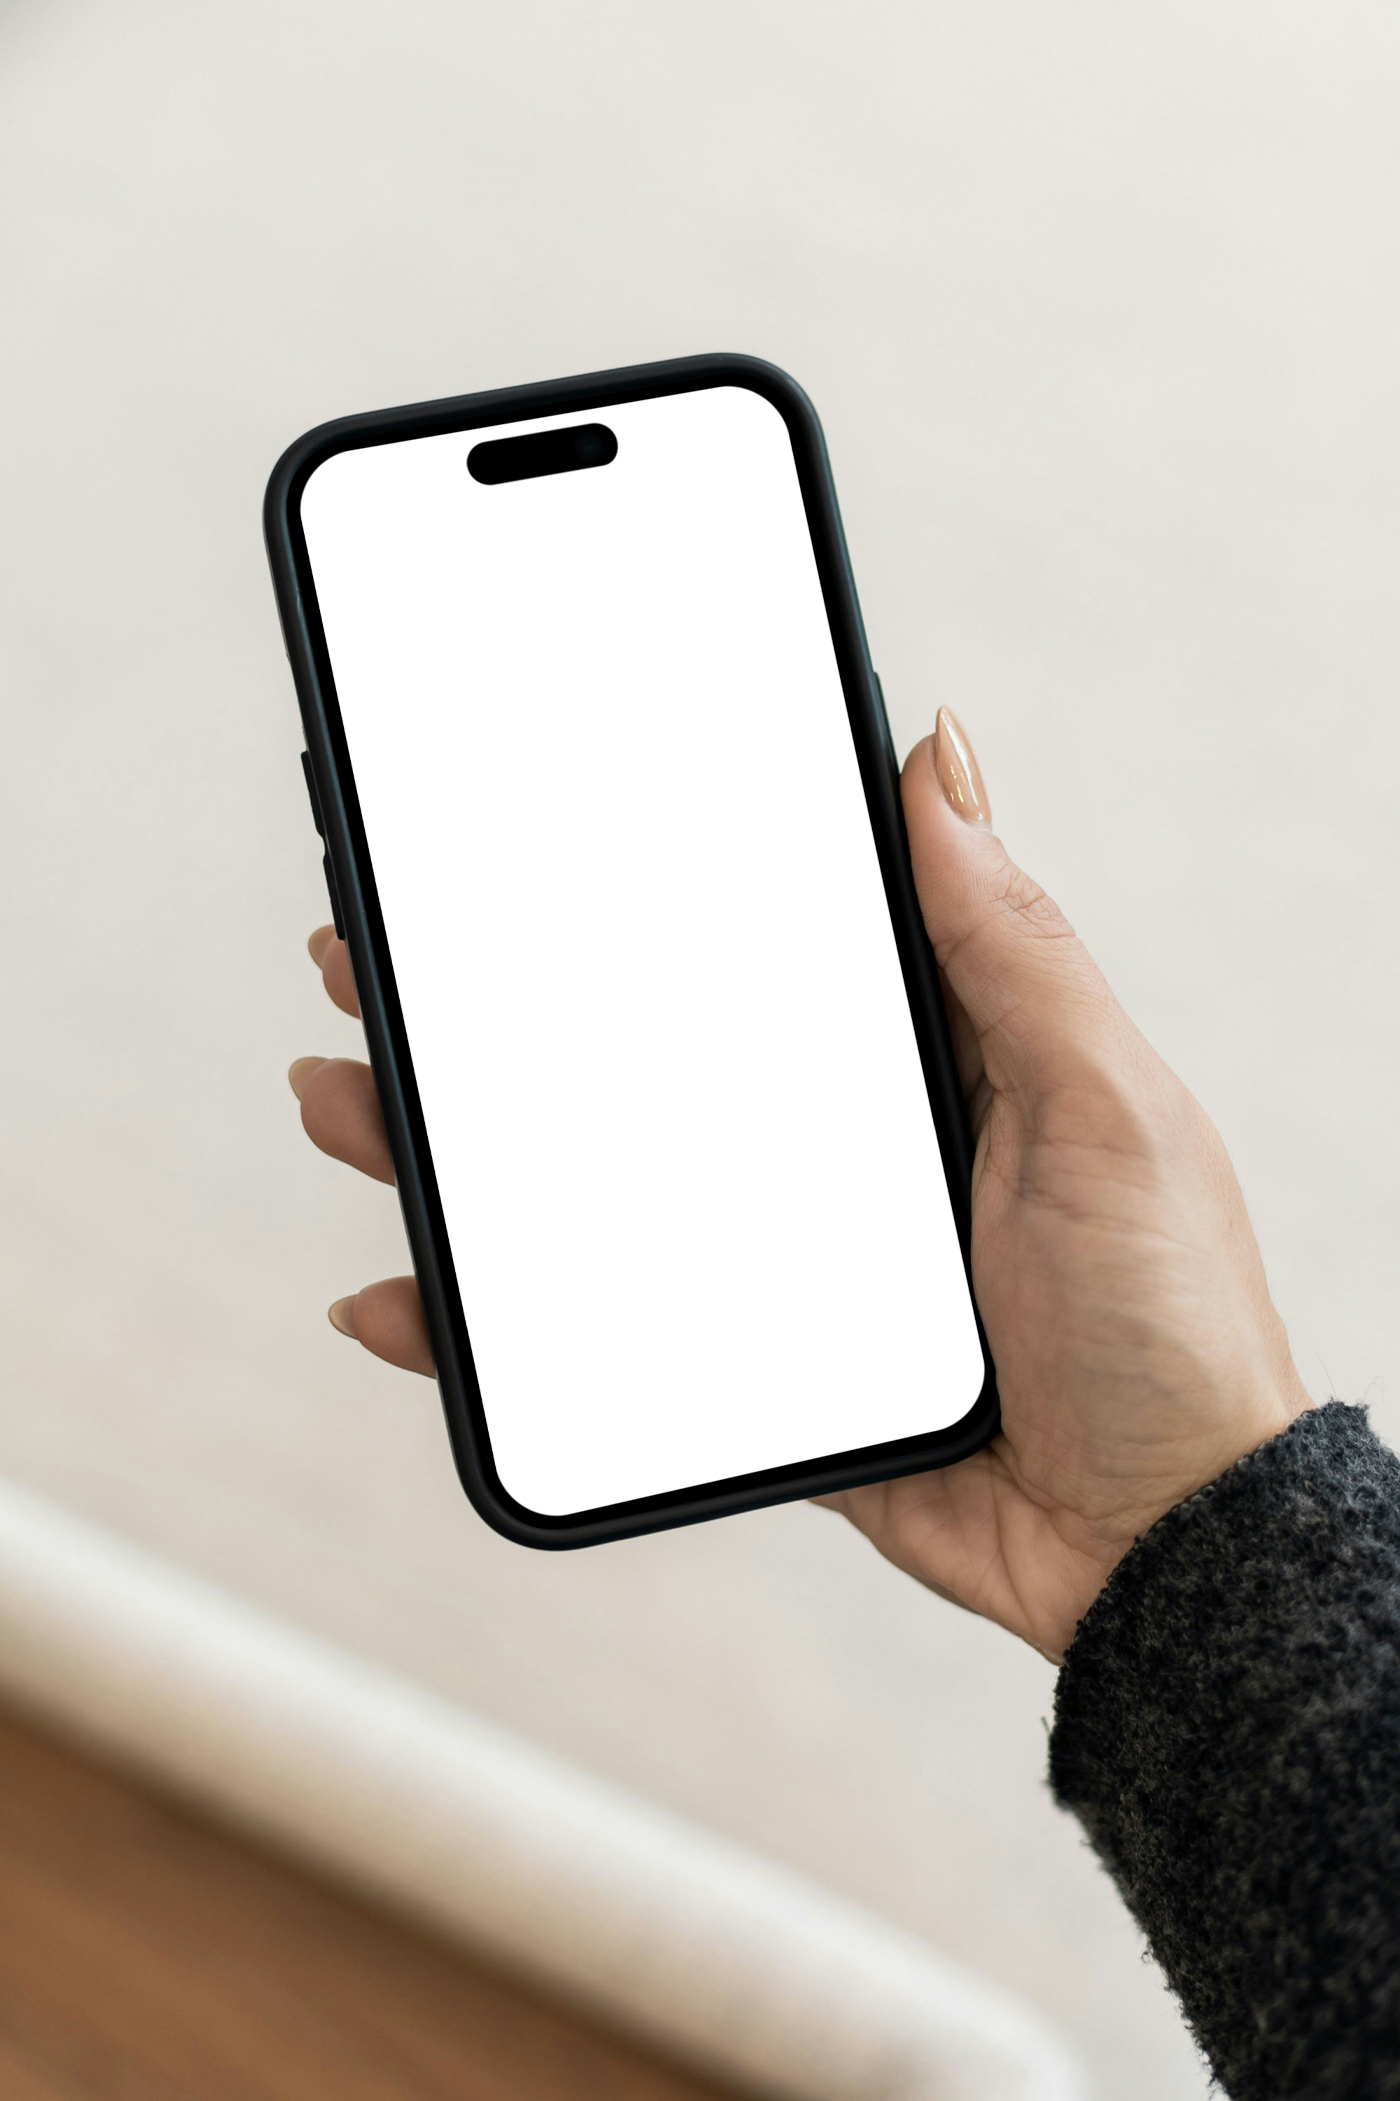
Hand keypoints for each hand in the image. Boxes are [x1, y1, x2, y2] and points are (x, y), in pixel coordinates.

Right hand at [289, 709, 1308, 1660]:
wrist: (1159, 1546)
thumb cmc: (1164, 1317)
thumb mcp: (1105, 1104)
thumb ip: (1008, 943)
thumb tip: (936, 750)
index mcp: (917, 1053)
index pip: (748, 939)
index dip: (631, 885)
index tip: (516, 838)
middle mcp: (833, 1140)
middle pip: (633, 1056)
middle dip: (498, 1010)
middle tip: (377, 958)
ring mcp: (779, 1254)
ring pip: (588, 1183)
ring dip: (458, 1148)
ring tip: (347, 1097)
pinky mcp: (747, 1365)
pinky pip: (596, 1328)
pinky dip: (491, 1325)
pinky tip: (398, 1301)